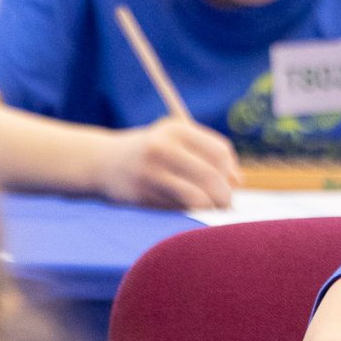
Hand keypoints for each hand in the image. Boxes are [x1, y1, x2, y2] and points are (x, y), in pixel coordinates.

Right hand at [96, 118, 237, 209]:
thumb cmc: (151, 152)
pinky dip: (191, 211)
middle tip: (226, 203)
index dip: (232, 170)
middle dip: (225, 195)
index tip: (233, 182)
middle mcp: (163, 148)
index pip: (219, 152)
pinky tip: (187, 207)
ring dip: (210, 207)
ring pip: (197, 198)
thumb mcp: (176, 141)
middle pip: (211, 177)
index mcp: (176, 129)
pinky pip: (179, 208)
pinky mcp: (142, 194)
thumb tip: (238, 181)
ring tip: (211, 207)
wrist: (102, 162)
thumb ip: (207, 155)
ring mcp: (151, 172)